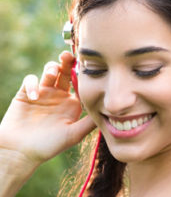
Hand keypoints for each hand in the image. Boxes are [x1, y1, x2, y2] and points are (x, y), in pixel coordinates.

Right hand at [0, 51, 95, 166]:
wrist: (22, 152)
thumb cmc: (50, 145)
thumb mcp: (74, 134)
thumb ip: (90, 122)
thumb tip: (110, 113)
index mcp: (72, 103)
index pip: (80, 83)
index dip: (83, 74)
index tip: (87, 68)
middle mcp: (59, 96)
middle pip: (65, 72)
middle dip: (68, 62)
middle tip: (70, 56)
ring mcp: (43, 93)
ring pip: (50, 71)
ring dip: (52, 68)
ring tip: (54, 73)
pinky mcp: (26, 93)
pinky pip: (30, 80)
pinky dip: (33, 84)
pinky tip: (35, 96)